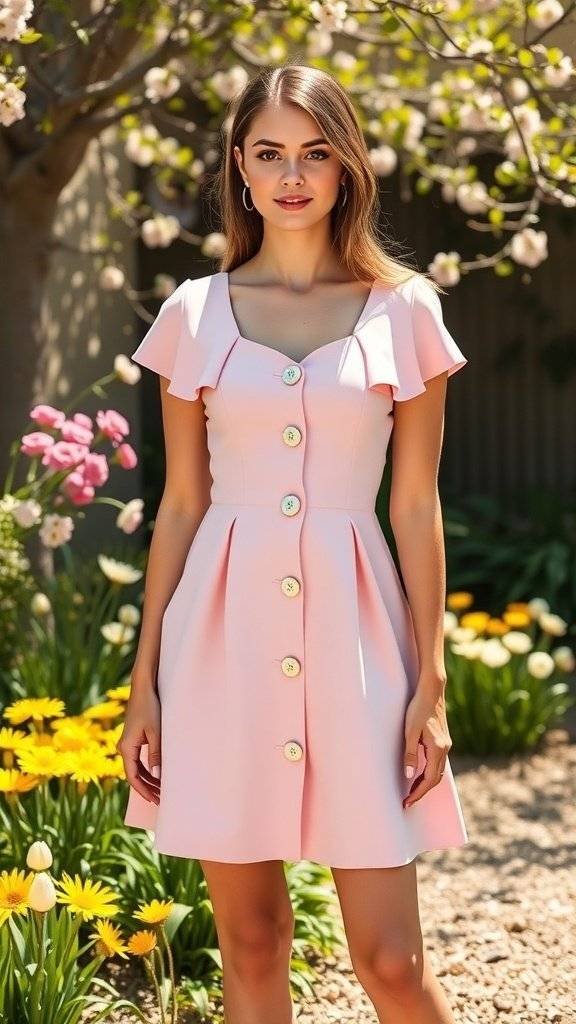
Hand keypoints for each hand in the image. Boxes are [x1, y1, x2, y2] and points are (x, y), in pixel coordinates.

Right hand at [117, 685, 161, 804]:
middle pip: (134, 775)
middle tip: (162, 799)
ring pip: (137, 768)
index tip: (154, 800)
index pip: (133, 777)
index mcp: (126, 747)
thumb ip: (156, 754)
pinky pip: (139, 759)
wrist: (143, 688)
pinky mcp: (134, 739)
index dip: (143, 791)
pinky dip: (147, 769)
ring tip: (162, 790)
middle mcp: (124, 747)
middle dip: (147, 788)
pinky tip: (157, 775)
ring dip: (148, 779)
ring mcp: (128, 743)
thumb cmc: (150, 708)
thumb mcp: (155, 732)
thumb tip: (157, 776)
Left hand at [402, 687, 451, 808]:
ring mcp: (446, 745)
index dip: (419, 793)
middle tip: (407, 801)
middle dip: (422, 792)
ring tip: (412, 792)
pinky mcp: (443, 741)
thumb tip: (409, 775)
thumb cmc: (418, 709)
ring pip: (438, 772)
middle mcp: (445, 749)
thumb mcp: (410, 731)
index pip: (429, 779)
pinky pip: (437, 763)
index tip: (407, 802)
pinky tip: (420, 774)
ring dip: (426, 783)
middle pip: (435, 779)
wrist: (431, 691)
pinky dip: (429, 773)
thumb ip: (410, 753)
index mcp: (438, 749)